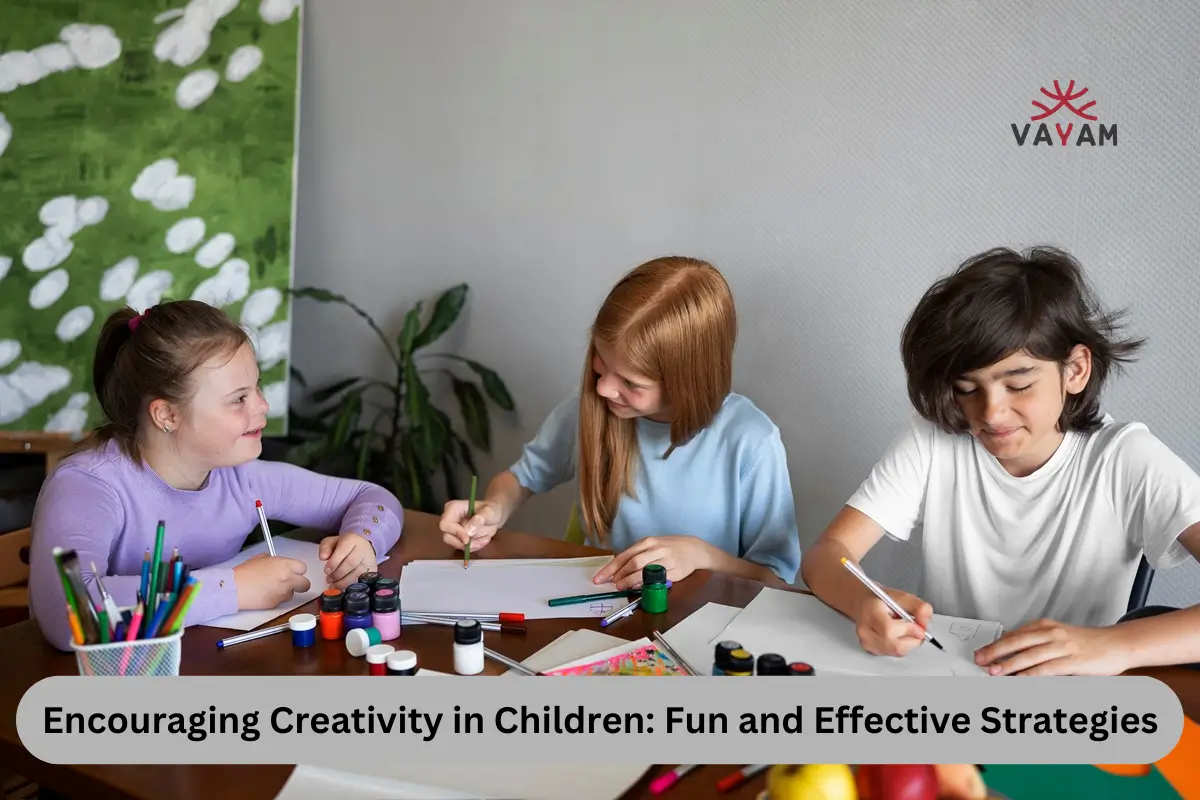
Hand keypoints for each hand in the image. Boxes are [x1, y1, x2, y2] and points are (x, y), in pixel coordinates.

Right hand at [233, 553, 309, 609]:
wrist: (234, 588)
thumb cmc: (245, 572)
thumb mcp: (262, 558)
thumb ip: (276, 561)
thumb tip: (281, 564)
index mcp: (286, 565)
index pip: (303, 568)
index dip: (297, 570)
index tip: (293, 572)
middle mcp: (288, 579)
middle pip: (306, 584)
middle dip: (299, 584)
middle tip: (291, 583)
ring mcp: (283, 593)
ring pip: (293, 594)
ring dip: (286, 592)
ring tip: (272, 588)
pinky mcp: (276, 604)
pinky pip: (281, 601)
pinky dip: (276, 598)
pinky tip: (265, 594)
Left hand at [319, 532, 376, 587]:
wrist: (361, 548)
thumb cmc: (344, 546)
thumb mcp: (332, 542)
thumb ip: (325, 547)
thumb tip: (322, 557)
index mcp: (352, 539)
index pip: (343, 550)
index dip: (334, 562)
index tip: (326, 571)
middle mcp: (364, 548)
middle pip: (351, 563)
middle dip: (338, 573)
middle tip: (329, 579)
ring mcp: (370, 560)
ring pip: (358, 573)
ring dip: (344, 582)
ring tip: (334, 585)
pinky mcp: (373, 570)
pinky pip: (363, 580)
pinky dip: (351, 585)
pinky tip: (344, 587)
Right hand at [439, 499, 502, 552]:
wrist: (495, 516)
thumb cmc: (491, 509)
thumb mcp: (489, 512)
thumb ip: (480, 519)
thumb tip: (469, 530)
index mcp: (453, 508)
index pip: (445, 524)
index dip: (455, 533)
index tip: (467, 538)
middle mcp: (450, 519)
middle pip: (447, 537)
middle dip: (464, 543)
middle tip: (478, 542)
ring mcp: (454, 530)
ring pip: (455, 545)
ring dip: (471, 546)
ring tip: (484, 539)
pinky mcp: (459, 538)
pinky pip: (463, 548)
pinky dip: (474, 547)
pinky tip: (483, 540)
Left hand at [591, 535, 712, 589]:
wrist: (695, 549)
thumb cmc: (670, 547)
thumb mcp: (652, 545)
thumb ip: (637, 555)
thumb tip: (617, 571)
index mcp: (647, 542)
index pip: (624, 556)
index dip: (610, 568)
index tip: (599, 578)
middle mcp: (656, 549)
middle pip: (633, 563)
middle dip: (619, 576)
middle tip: (611, 585)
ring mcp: (666, 560)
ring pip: (644, 571)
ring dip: (630, 581)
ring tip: (621, 587)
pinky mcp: (675, 572)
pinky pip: (657, 580)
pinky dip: (645, 584)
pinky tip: (638, 587)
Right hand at [854, 588, 932, 656]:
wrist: (864, 604)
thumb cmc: (881, 600)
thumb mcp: (902, 597)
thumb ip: (919, 607)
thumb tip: (925, 623)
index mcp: (871, 612)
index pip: (889, 629)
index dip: (908, 630)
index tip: (920, 627)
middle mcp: (865, 630)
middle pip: (895, 646)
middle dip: (912, 639)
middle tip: (916, 630)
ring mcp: (867, 642)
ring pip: (897, 651)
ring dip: (908, 643)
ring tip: (904, 629)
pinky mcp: (870, 650)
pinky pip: (893, 654)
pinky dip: (901, 646)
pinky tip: (897, 635)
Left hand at [973, 618, 1126, 675]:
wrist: (1117, 644)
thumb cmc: (1086, 643)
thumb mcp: (1058, 637)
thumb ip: (1037, 643)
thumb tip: (1012, 654)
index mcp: (1045, 626)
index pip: (1014, 634)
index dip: (996, 644)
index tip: (982, 652)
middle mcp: (1051, 633)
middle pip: (1017, 642)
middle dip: (995, 652)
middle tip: (980, 660)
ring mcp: (1062, 646)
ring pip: (1029, 656)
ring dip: (1009, 665)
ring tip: (994, 672)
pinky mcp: (1073, 661)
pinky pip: (1046, 669)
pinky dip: (1031, 675)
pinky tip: (1020, 680)